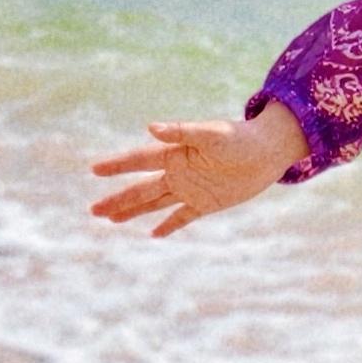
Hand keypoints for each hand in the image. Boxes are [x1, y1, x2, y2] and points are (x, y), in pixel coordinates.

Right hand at [89, 105, 300, 235]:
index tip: (94, 170)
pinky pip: (182, 217)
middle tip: (93, 210)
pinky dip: (168, 226)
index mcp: (176, 153)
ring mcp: (190, 189)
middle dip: (117, 199)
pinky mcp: (206, 203)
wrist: (268, 151)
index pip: (139, 161)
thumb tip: (150, 128)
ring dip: (133, 211)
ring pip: (155, 203)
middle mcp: (178, 172)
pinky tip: (152, 234)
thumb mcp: (211, 133)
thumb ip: (181, 132)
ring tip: (111, 219)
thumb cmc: (240, 136)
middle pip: (141, 188)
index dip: (117, 166)